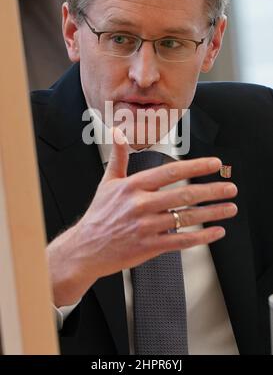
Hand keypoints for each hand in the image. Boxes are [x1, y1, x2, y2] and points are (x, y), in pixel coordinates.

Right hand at [47, 128, 236, 306]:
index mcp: (133, 186)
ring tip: (230, 208)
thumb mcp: (107, 182)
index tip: (215, 164)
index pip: (170, 172)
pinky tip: (216, 232)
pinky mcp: (149, 247)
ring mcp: (146, 227)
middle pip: (184, 195)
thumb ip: (119, 157)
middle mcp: (141, 205)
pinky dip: (201, 237)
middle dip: (212, 191)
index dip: (195, 167)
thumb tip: (119, 133)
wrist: (86, 248)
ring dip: (212, 213)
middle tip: (231, 188)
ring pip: (186, 218)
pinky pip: (181, 240)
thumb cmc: (99, 214)